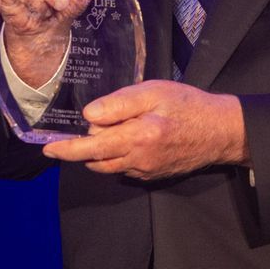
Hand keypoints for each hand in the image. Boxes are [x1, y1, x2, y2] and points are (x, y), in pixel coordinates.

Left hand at [43, 80, 246, 178]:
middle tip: (96, 122)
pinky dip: (117, 156)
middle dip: (83, 147)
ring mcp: (145, 171)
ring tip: (113, 129)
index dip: (66, 149)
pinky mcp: (152, 176)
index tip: (48, 149)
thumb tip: (88, 116)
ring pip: (108, 167)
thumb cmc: (188, 105)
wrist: (221, 131)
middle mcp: (137, 161)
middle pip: (95, 160)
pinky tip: (130, 138)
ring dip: (99, 153)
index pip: (90, 148)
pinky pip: (124, 169)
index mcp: (136, 138)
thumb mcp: (154, 92)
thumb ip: (119, 104)